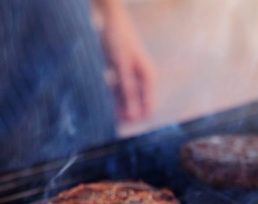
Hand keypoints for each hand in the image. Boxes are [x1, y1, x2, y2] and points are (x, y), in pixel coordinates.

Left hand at [94, 0, 155, 122]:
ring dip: (120, 110)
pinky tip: (108, 110)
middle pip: (138, 105)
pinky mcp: (121, 73)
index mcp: (148, 78)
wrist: (110, 20)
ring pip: (128, 100)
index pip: (149, 108)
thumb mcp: (122, 66)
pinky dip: (114, 100)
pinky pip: (119, 92)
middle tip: (115, 128)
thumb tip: (133, 116)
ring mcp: (132, 76)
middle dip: (128, 116)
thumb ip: (128, 91)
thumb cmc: (118, 40)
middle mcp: (143, 79)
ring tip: (110, 122)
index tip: (127, 130)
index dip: (139, 120)